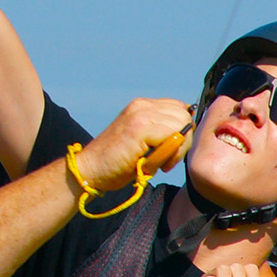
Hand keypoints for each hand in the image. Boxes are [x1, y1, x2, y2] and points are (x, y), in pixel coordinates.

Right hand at [74, 98, 193, 191]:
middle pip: (184, 115)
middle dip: (184, 140)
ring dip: (178, 148)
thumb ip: (161, 132)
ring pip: (181, 124)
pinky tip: (158, 165)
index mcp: (143, 106)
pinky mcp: (139, 128)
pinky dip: (171, 153)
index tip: (172, 149)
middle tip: (169, 160)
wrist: (89, 170)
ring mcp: (140, 114)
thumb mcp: (143, 141)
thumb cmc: (117, 162)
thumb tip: (186, 131)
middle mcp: (142, 105)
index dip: (182, 130)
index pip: (179, 108)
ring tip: (163, 163)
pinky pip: (172, 135)